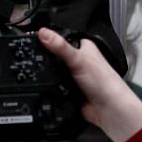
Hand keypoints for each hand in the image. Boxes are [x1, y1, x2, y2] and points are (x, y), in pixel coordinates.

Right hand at [36, 27, 141, 141]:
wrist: (107, 109)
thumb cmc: (103, 82)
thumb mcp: (78, 59)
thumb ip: (59, 46)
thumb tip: (43, 32)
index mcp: (84, 47)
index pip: (62, 38)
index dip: (48, 40)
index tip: (34, 41)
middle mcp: (79, 60)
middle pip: (55, 57)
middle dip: (47, 62)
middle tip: (37, 61)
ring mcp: (73, 76)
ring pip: (53, 73)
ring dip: (49, 76)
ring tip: (44, 76)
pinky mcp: (68, 90)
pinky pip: (53, 87)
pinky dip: (50, 88)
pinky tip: (48, 88)